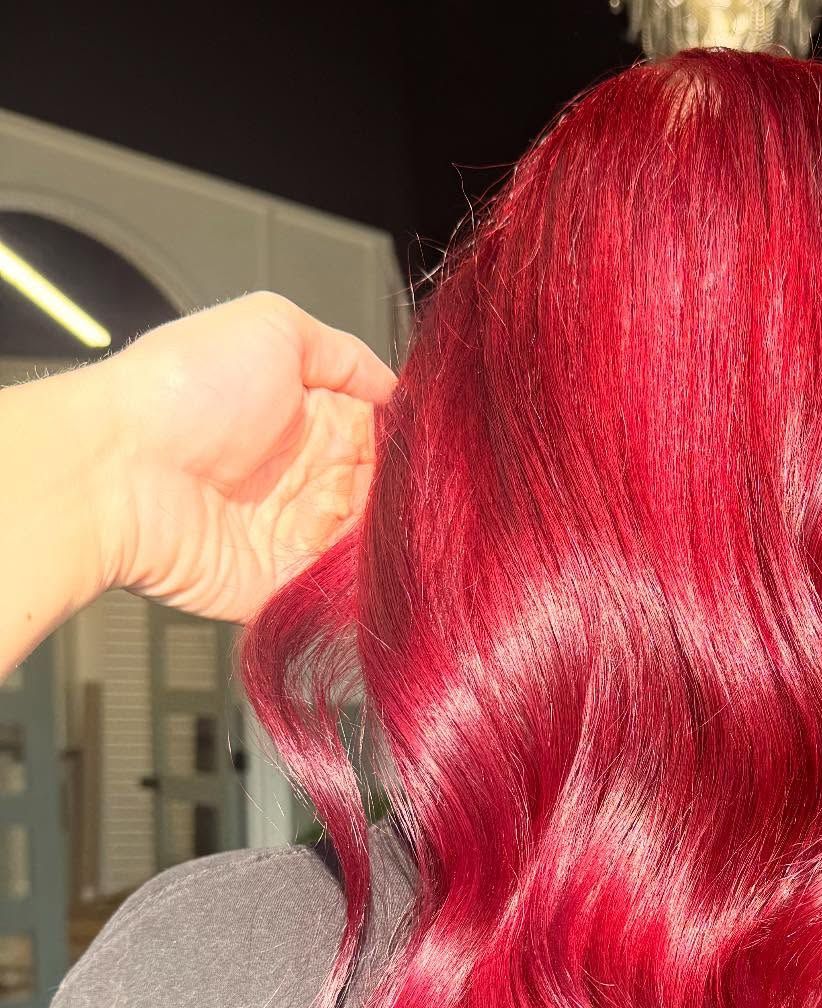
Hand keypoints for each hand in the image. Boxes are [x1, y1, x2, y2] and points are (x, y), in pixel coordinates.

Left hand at [84, 291, 396, 621]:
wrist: (119, 472)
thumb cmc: (184, 390)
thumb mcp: (273, 326)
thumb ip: (345, 352)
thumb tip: (397, 388)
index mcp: (310, 418)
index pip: (386, 439)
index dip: (410, 444)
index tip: (429, 448)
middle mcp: (305, 478)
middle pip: (387, 497)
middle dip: (405, 496)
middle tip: (407, 490)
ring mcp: (294, 535)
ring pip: (373, 547)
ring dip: (387, 540)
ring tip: (382, 524)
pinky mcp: (282, 586)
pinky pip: (340, 594)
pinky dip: (362, 585)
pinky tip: (369, 563)